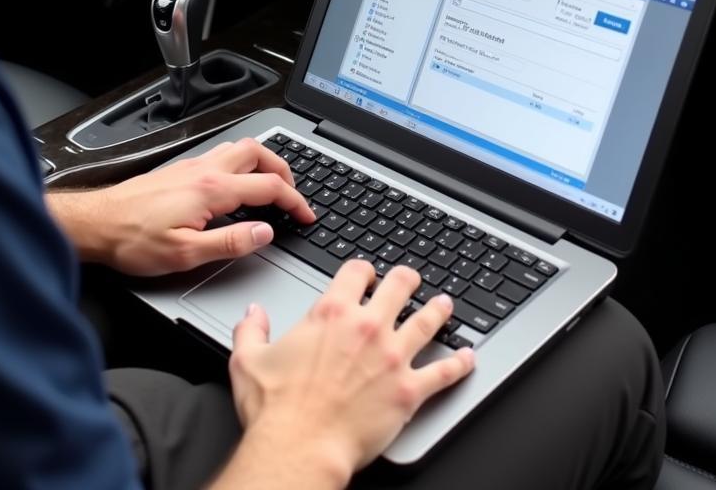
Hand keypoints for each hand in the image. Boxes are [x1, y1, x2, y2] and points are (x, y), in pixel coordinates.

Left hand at [46, 137, 315, 275]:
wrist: (96, 224)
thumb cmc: (133, 240)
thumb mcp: (186, 253)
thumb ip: (231, 242)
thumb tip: (264, 233)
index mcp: (212, 189)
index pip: (269, 187)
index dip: (295, 201)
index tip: (306, 215)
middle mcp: (204, 170)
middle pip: (259, 153)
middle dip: (285, 170)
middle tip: (294, 194)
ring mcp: (192, 166)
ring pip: (240, 148)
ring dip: (264, 162)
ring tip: (273, 185)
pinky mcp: (180, 170)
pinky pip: (222, 155)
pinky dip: (242, 164)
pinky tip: (238, 184)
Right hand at [222, 261, 475, 484]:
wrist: (299, 446)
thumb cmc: (276, 408)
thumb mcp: (248, 359)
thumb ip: (251, 329)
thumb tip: (253, 314)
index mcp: (331, 313)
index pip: (356, 272)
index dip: (363, 269)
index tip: (366, 274)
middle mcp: (367, 327)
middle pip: (399, 286)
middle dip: (407, 279)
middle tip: (411, 279)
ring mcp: (393, 357)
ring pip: (426, 322)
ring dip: (438, 310)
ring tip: (445, 304)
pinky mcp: (409, 390)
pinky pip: (443, 372)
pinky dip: (459, 364)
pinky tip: (468, 357)